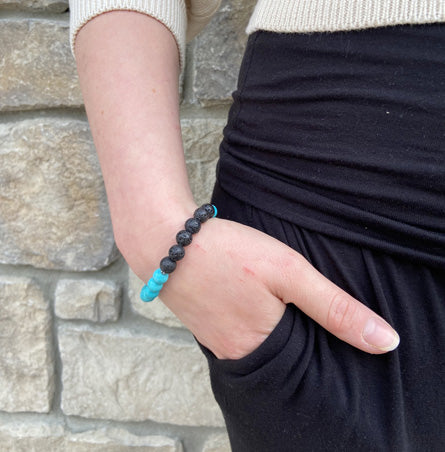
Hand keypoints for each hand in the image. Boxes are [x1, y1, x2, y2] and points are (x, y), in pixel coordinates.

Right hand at [128, 216, 399, 359]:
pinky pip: (237, 332)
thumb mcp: (289, 272)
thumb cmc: (228, 252)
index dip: (323, 342)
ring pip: (259, 343)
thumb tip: (385, 342)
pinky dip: (251, 319)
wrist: (164, 237)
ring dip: (274, 326)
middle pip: (283, 356)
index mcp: (260, 350)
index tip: (322, 317)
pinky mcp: (203, 325)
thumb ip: (335, 308)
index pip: (308, 363)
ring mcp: (215, 341)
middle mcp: (235, 354)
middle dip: (298, 336)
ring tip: (280, 303)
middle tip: (301, 304)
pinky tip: (252, 300)